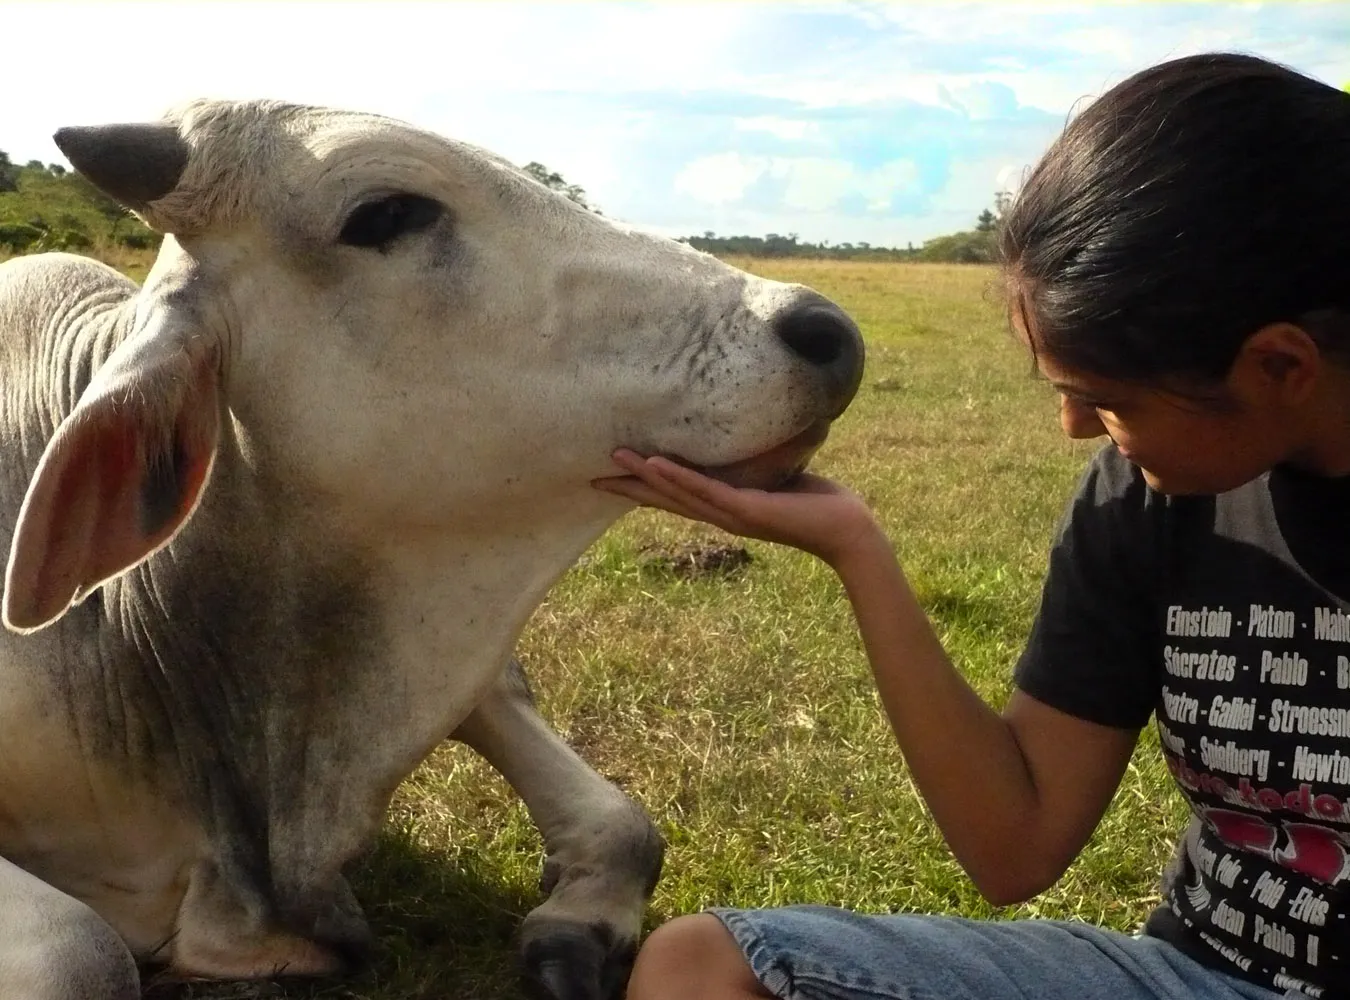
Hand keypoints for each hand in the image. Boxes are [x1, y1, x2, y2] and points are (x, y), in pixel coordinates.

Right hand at [592, 448, 881, 566]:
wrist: (846, 530)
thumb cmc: (819, 503)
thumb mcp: (780, 475)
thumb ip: (760, 461)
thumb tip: (755, 432)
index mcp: (726, 507)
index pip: (676, 496)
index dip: (643, 487)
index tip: (611, 477)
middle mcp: (722, 514)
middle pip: (665, 499)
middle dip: (629, 488)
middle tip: (591, 477)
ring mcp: (731, 513)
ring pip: (678, 493)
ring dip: (645, 477)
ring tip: (615, 461)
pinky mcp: (747, 508)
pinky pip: (704, 489)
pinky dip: (677, 477)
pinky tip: (654, 464)